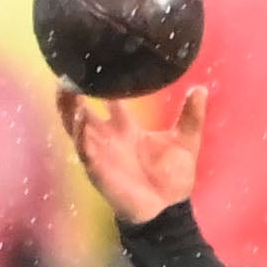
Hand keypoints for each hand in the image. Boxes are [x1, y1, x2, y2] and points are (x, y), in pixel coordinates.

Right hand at [56, 82, 205, 226]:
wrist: (169, 212)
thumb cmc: (172, 179)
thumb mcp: (185, 142)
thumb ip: (191, 116)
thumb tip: (201, 88)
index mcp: (125, 128)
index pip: (109, 97)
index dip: (103, 79)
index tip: (98, 55)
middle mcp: (109, 137)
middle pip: (82, 108)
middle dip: (72, 91)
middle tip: (67, 67)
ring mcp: (101, 153)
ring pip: (76, 126)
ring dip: (69, 108)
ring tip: (64, 86)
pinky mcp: (98, 170)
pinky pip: (85, 150)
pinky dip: (81, 134)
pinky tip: (79, 118)